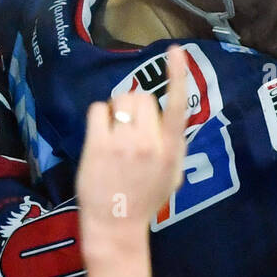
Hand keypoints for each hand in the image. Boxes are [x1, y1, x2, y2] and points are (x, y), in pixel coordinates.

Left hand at [76, 46, 188, 276]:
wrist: (117, 226)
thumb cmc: (146, 198)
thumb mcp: (173, 172)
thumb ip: (172, 143)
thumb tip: (167, 114)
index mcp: (171, 148)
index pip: (178, 104)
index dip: (178, 75)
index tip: (176, 50)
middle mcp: (149, 142)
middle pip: (141, 97)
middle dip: (135, 105)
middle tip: (130, 126)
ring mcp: (122, 144)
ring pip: (120, 101)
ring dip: (117, 111)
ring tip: (115, 134)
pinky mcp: (97, 147)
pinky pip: (98, 110)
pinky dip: (99, 118)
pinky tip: (101, 136)